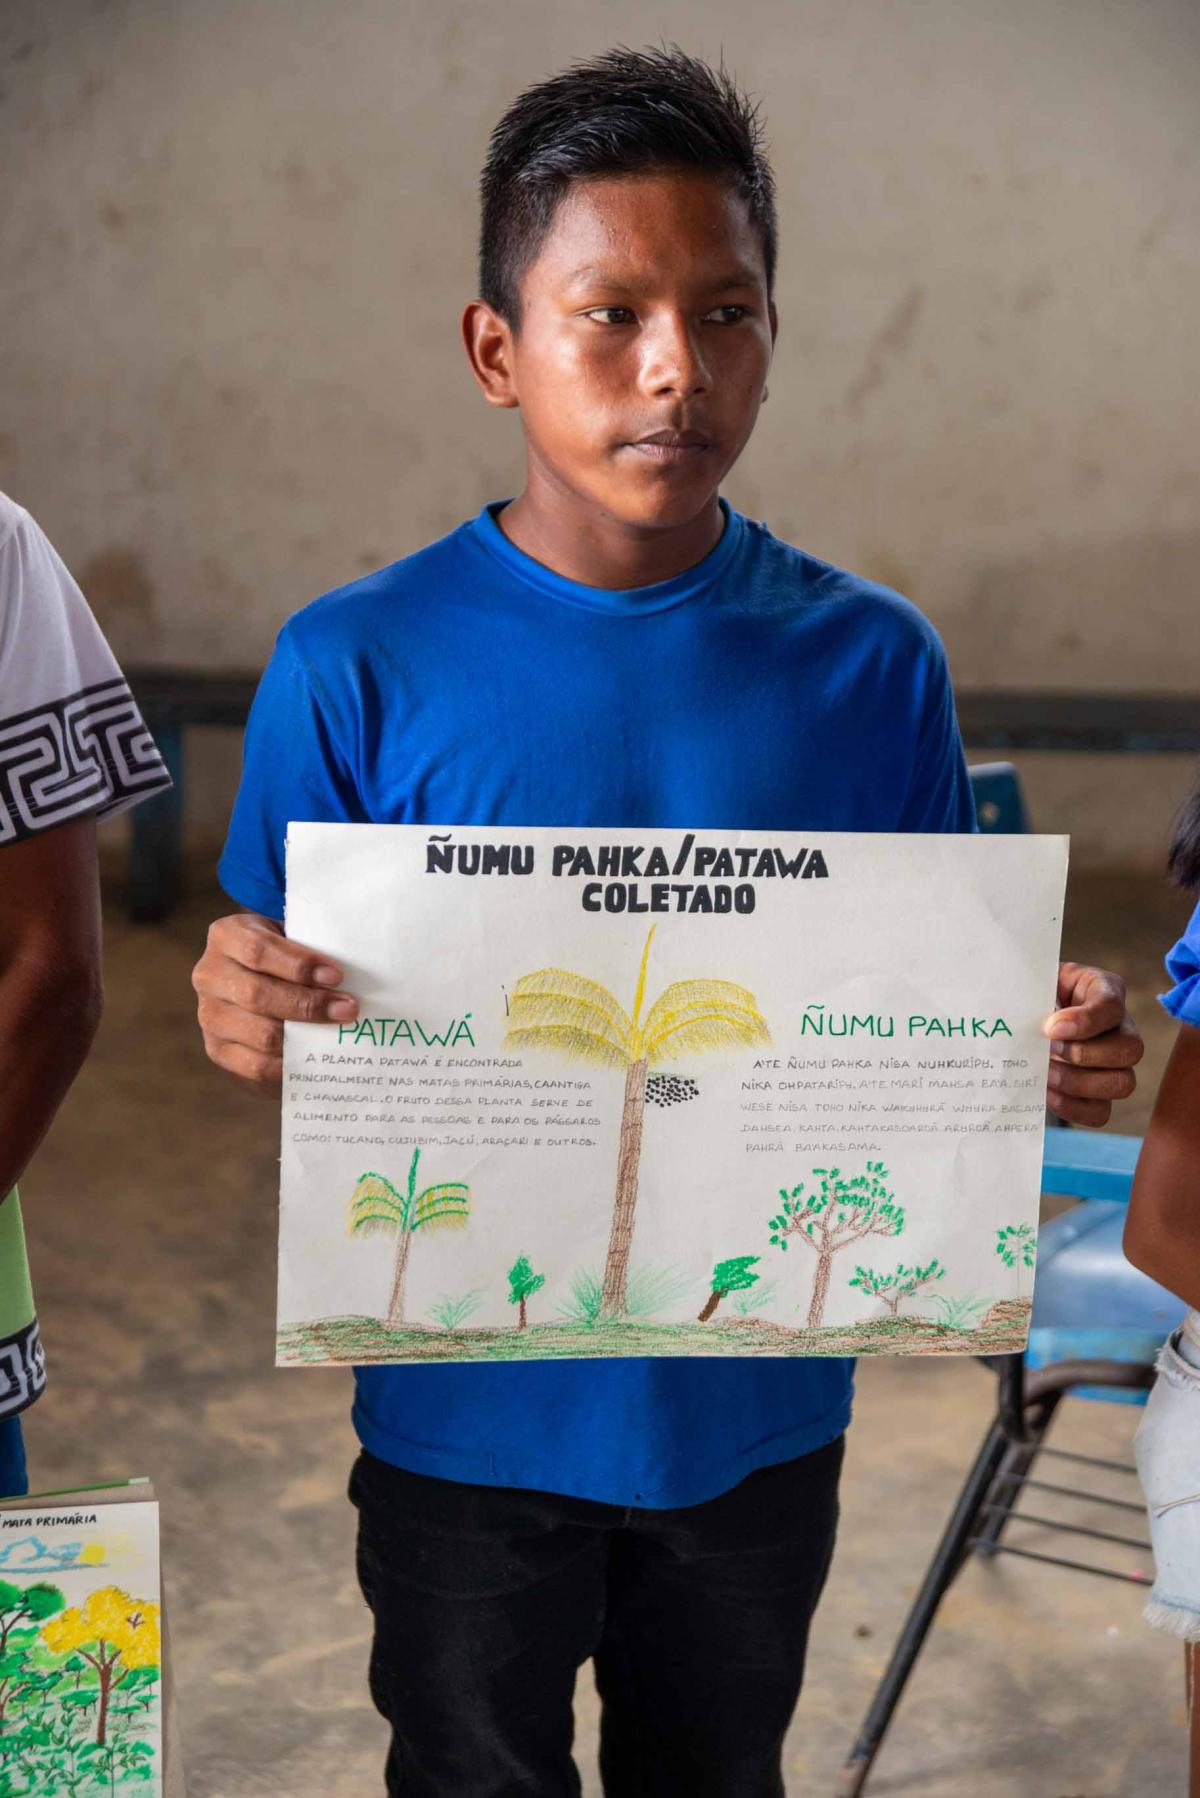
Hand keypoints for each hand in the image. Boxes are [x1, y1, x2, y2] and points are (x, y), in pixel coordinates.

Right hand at [192, 912, 358, 1096]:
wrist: (256, 985)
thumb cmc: (283, 958)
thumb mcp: (290, 939)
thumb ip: (311, 948)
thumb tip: (359, 974)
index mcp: (227, 936)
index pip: (258, 950)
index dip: (299, 965)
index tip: (337, 976)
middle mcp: (210, 974)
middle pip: (257, 995)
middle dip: (309, 1004)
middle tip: (348, 1008)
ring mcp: (209, 1015)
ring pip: (259, 1033)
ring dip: (304, 1036)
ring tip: (336, 1033)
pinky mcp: (217, 1049)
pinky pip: (253, 1065)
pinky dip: (288, 1064)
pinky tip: (313, 1057)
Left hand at [1042, 962, 1142, 1126]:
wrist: (1023, 1017)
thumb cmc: (1035, 993)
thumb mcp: (1039, 981)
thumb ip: (1039, 991)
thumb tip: (1041, 1021)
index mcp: (1105, 991)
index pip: (1112, 1005)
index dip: (1085, 1020)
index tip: (1050, 1028)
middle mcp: (1120, 1029)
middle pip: (1131, 1049)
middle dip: (1085, 1055)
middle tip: (1049, 1051)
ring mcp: (1116, 1065)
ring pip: (1123, 1083)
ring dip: (1080, 1084)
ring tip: (1047, 1076)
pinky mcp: (1100, 1094)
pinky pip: (1101, 1111)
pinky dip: (1074, 1107)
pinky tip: (1048, 1095)